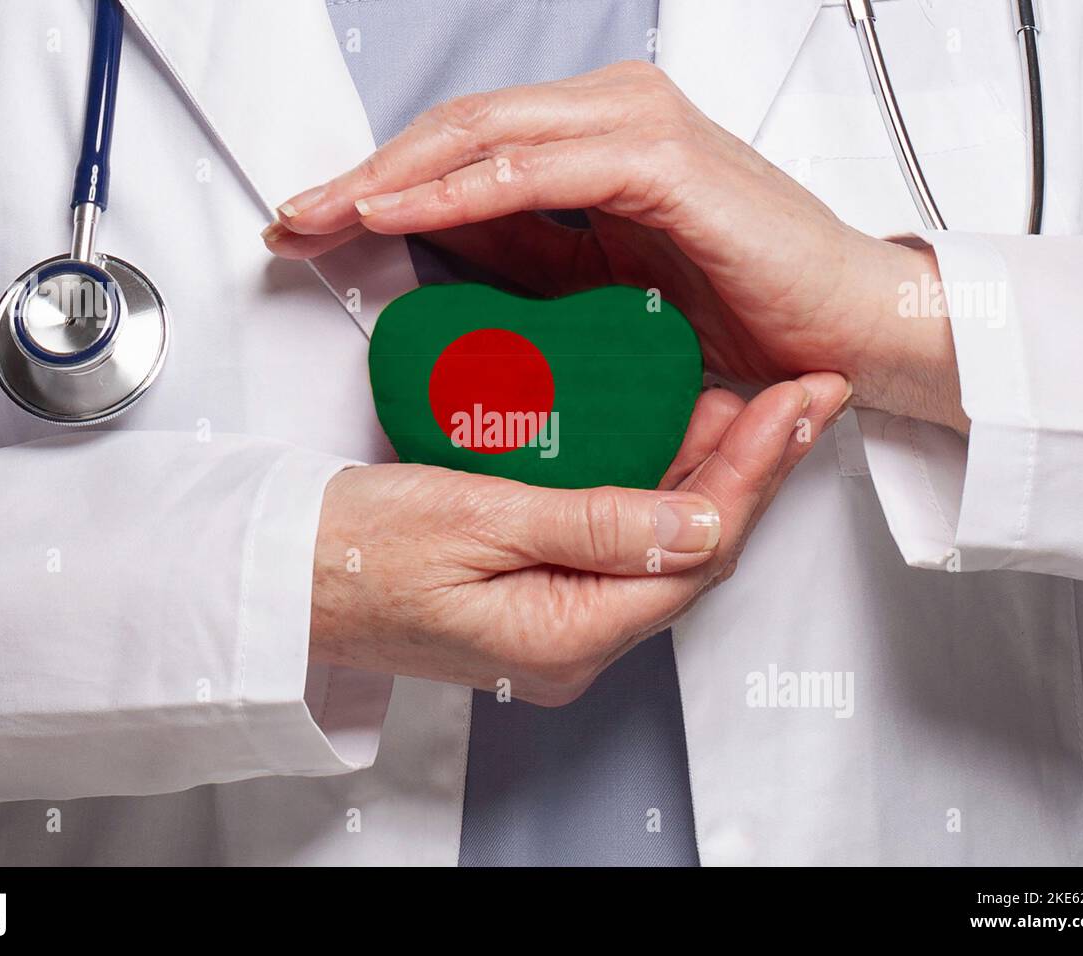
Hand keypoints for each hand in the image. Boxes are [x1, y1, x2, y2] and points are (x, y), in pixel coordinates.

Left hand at [265, 61, 967, 431]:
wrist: (848, 330)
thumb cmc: (747, 309)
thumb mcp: (606, 287)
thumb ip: (532, 254)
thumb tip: (449, 247)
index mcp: (598, 140)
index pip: (465, 147)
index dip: (382, 182)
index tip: (317, 224)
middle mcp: (612, 117)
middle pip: (457, 131)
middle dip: (365, 176)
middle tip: (295, 221)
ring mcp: (635, 129)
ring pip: (483, 136)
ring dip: (393, 178)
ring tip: (324, 218)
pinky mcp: (660, 162)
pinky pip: (536, 171)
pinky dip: (461, 191)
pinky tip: (400, 215)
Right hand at [310, 373, 847, 704]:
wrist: (283, 576)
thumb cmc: (352, 551)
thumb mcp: (473, 521)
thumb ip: (595, 525)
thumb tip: (701, 521)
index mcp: (565, 635)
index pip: (696, 551)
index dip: (754, 472)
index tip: (793, 405)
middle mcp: (574, 646)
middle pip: (695, 555)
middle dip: (754, 471)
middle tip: (799, 397)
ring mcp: (558, 627)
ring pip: (664, 548)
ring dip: (711, 475)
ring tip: (756, 405)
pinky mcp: (541, 601)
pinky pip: (622, 546)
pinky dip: (656, 489)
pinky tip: (674, 440)